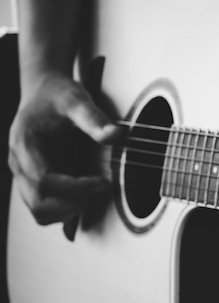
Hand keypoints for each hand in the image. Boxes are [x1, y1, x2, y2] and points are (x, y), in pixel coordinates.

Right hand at [8, 72, 120, 224]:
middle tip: (99, 188)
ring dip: (69, 208)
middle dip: (72, 205)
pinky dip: (66, 208)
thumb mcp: (77, 100)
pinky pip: (46, 206)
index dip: (77, 188)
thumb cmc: (58, 95)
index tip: (103, 182)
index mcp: (26, 146)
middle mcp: (20, 165)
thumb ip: (94, 118)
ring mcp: (25, 175)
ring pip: (41, 212)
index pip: (46, 182)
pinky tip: (86, 195)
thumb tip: (115, 135)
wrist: (44, 90)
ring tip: (93, 188)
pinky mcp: (34, 180)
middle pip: (39, 206)